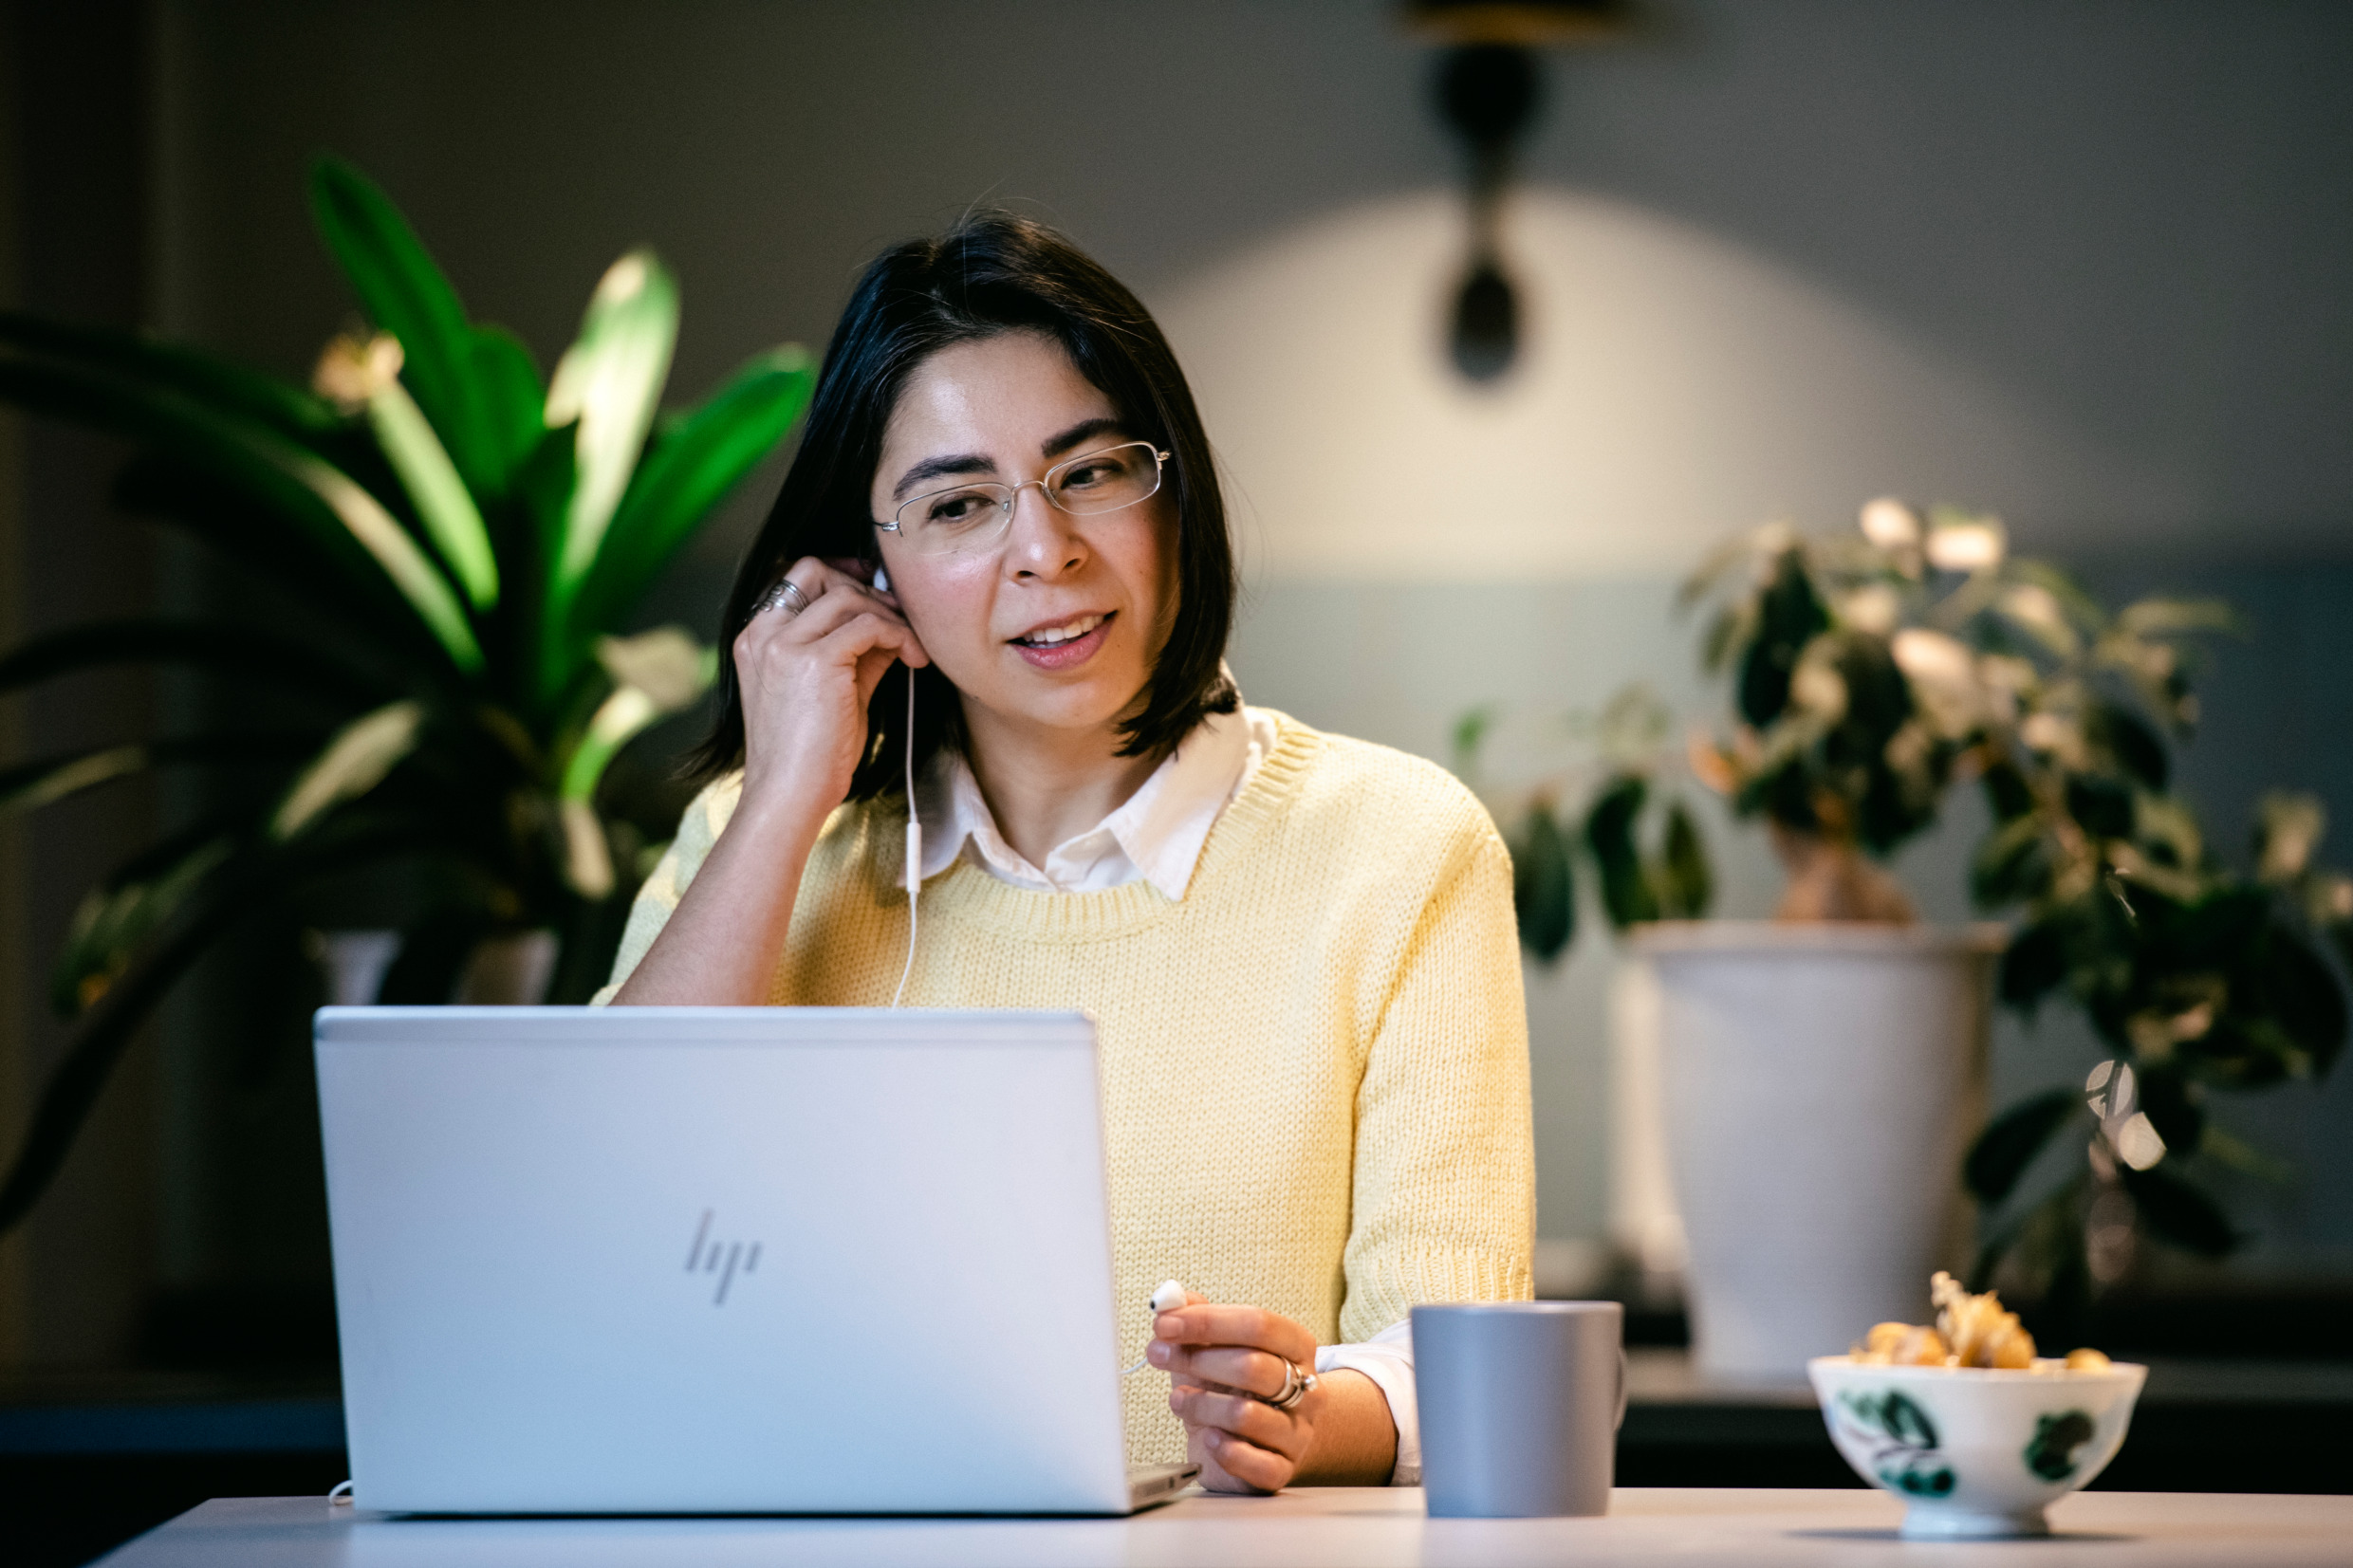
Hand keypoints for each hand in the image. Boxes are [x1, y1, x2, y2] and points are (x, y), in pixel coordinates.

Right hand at [732, 556, 928, 819]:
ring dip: (889, 615)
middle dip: (866, 589)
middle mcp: (764, 633)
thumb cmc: (808, 756)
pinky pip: (869, 625)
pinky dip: (899, 635)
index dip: (839, 576)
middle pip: (818, 573)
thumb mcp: (831, 692)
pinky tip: (915, 659)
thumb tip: (891, 628)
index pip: (796, 577)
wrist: (789, 796)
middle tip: (900, 618)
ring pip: (848, 596)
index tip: (875, 594)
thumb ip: (854, 654)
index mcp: (756, 638)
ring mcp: (785, 644)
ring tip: (912, 646)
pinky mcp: (816, 660)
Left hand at [1150, 1293, 1324, 1493]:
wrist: (1260, 1441)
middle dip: (1197, 1360)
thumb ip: (1196, 1317)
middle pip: (1253, 1366)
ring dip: (1199, 1404)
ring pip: (1246, 1414)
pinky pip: (1256, 1463)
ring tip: (1178, 1400)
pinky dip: (1224, 1450)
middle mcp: (1306, 1387)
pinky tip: (1208, 1438)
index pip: (1258, 1324)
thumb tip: (1168, 1300)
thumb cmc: (1233, 1386)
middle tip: (1159, 1356)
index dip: (1207, 1321)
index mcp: (1295, 1346)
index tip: (1164, 1325)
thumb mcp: (1215, 1346)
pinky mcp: (1283, 1470)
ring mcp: (1298, 1432)